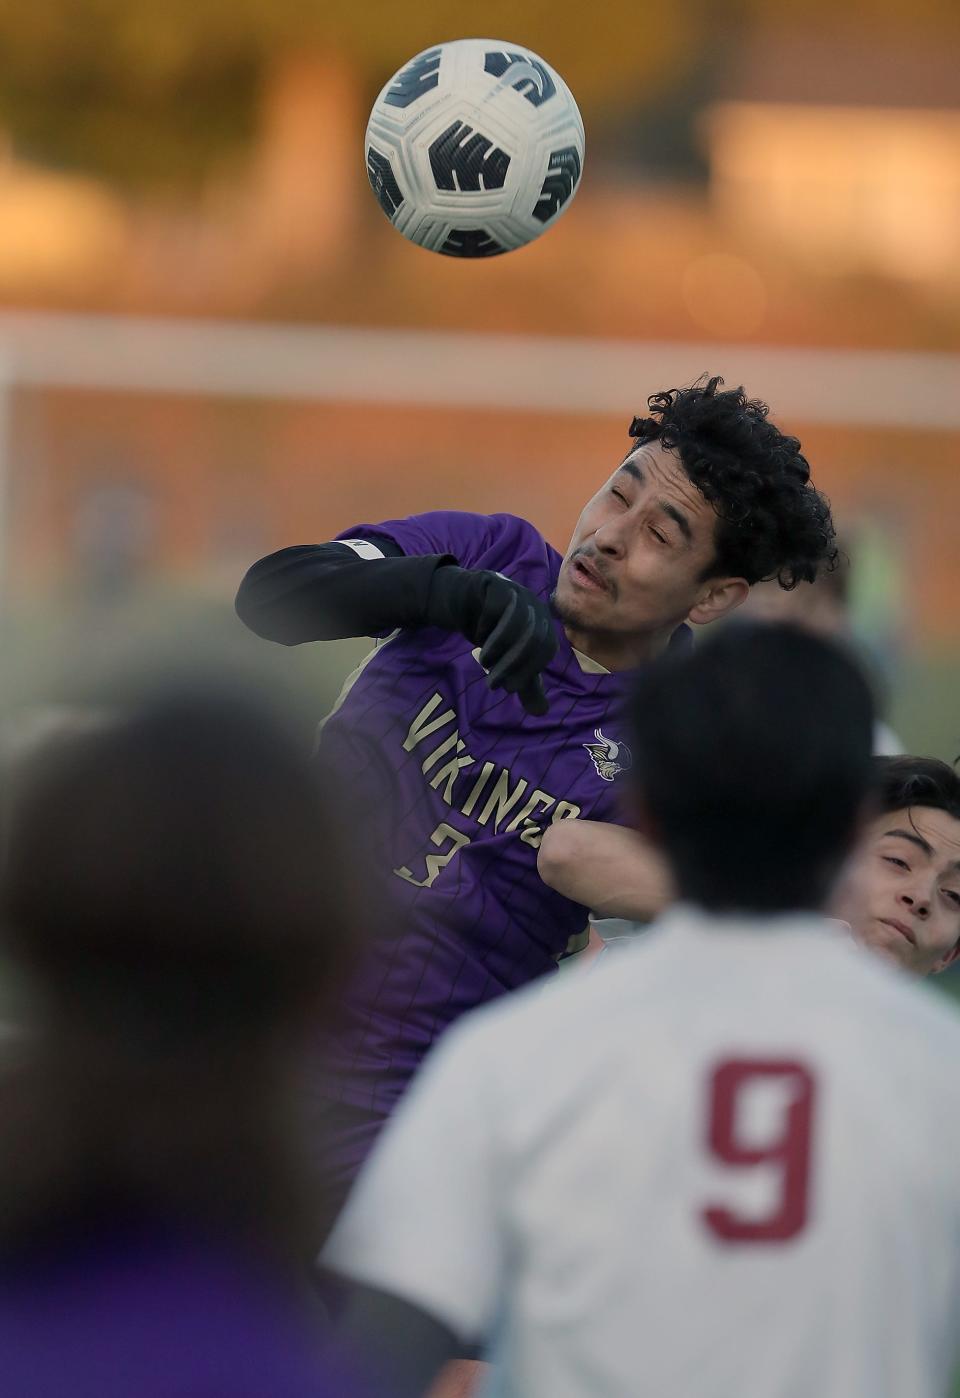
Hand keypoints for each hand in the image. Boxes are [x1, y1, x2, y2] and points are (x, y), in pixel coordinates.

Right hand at [425, 567, 556, 714]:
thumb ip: (525, 683)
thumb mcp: (508, 660)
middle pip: (532, 637)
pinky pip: (492, 608)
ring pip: (514, 622)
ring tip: (484, 663)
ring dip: (498, 648)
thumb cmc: (491, 632)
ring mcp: (515, 591)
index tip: (510, 690)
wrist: (464, 603)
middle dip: (513, 665)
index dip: (530, 671)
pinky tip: (476, 635)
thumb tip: (541, 712)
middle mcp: (534, 604)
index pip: (546, 648)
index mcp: (544, 622)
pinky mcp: (493, 583)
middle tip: (493, 685)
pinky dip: (484, 628)